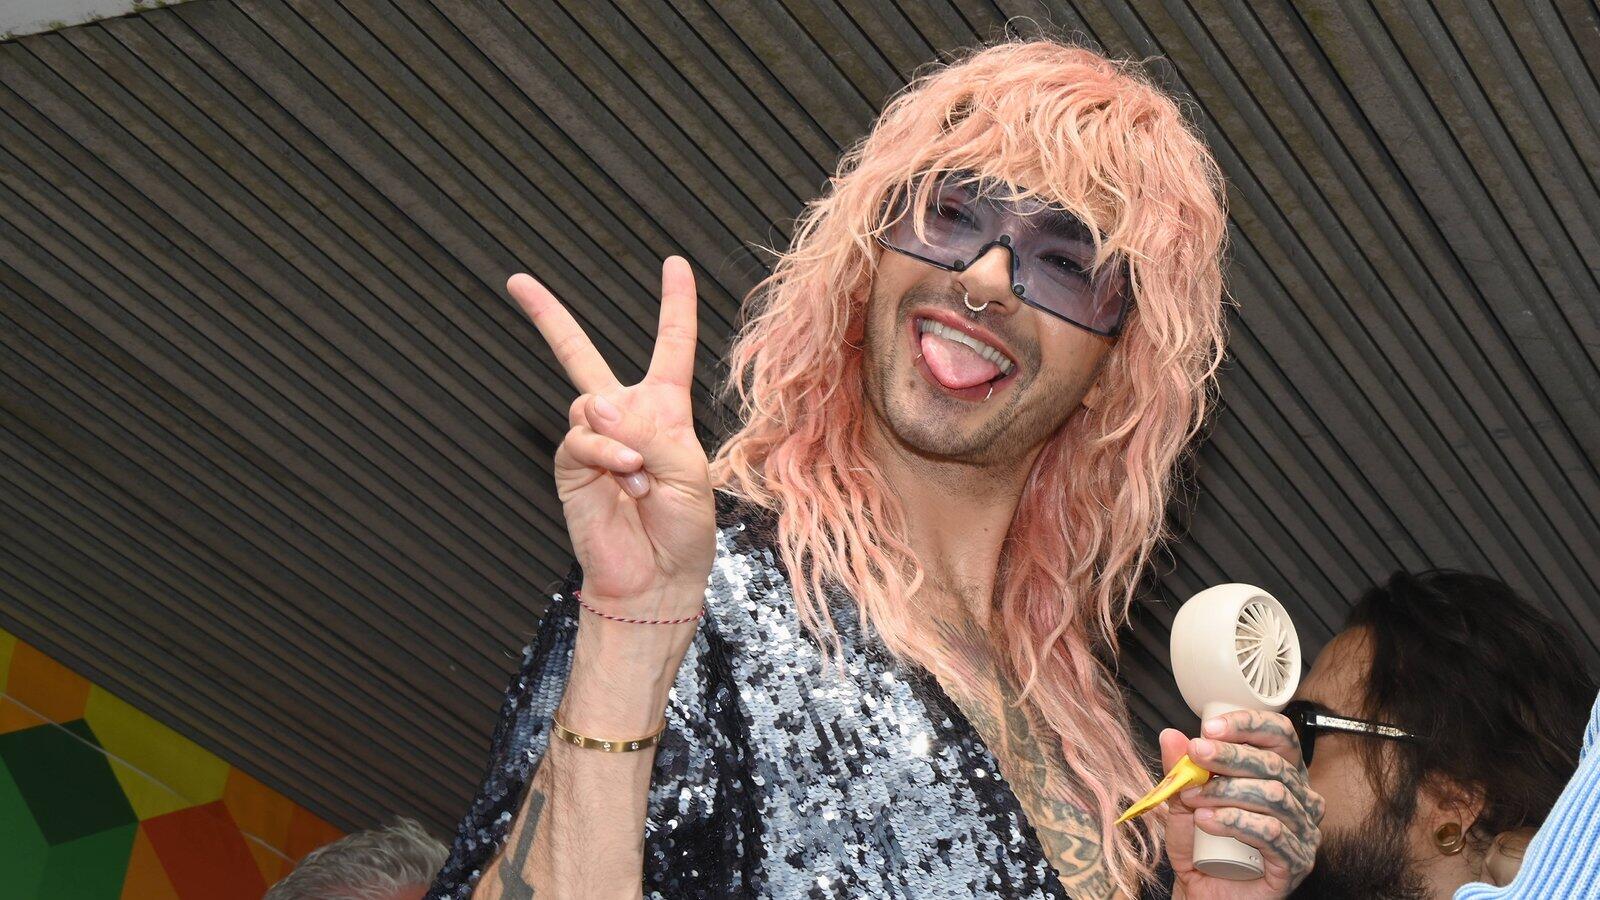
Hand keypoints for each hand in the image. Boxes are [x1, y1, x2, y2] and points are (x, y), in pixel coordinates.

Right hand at [508, 257, 714, 617]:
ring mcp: (593, 442)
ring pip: (589, 405)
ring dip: (622, 440)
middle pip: (579, 356)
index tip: (674, 263)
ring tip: (641, 477)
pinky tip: (625, 477)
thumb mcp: (688, 472)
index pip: (671, 346)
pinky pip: (579, 440)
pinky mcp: (570, 468)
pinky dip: (604, 455)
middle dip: (548, 318)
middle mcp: (625, 417)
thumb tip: (595, 407)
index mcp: (665, 410)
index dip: (676, 305)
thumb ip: (648, 431)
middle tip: (517, 282)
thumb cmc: (684, 529)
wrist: (657, 579)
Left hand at [1161, 711, 1323, 898]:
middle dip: (1231, 755)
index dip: (1249, 725)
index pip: (1280, 735)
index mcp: (1281, 773)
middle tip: (1195, 755)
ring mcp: (1303, 831)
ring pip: (1274, 796)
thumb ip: (1180, 769)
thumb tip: (1170, 736)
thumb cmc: (1202, 843)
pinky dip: (1236, 822)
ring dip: (1227, 791)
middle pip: (1274, 764)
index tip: (1210, 728)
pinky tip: (1207, 821)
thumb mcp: (1184, 800)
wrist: (1203, 891)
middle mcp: (1300, 798)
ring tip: (1193, 797)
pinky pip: (1271, 834)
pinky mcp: (1296, 861)